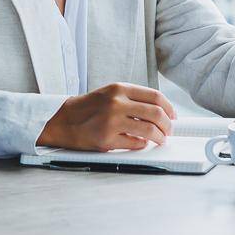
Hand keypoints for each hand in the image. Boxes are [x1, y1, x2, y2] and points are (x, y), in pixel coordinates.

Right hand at [37, 82, 178, 151]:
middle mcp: (116, 103)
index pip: (155, 96)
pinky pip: (135, 144)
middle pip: (156, 114)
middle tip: (169, 130)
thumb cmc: (87, 109)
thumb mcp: (109, 94)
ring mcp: (111, 122)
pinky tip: (141, 143)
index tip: (173, 116)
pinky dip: (142, 145)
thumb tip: (159, 110)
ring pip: (149, 131)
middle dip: (168, 125)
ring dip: (159, 137)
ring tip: (160, 140)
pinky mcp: (106, 140)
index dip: (169, 108)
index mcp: (119, 89)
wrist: (62, 121)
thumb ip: (132, 99)